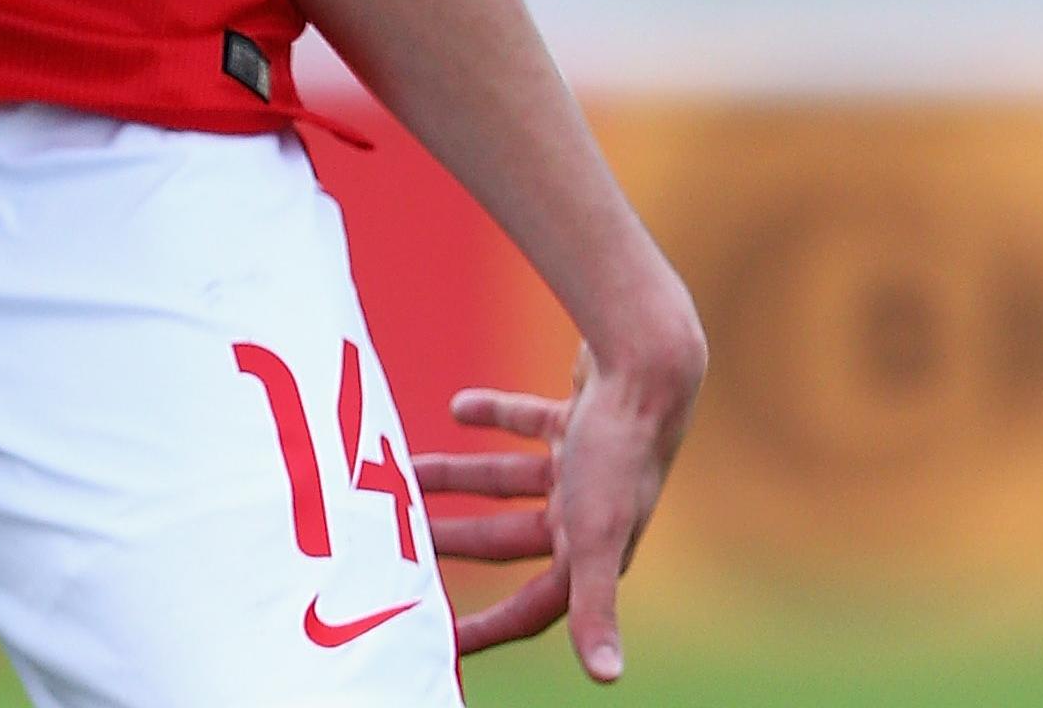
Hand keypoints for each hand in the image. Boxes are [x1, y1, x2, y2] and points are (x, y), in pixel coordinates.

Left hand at [413, 335, 703, 682]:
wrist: (648, 366)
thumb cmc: (620, 455)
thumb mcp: (598, 535)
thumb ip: (596, 608)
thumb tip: (607, 679)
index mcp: (592, 553)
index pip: (533, 607)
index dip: (488, 627)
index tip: (440, 639)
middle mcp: (590, 514)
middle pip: (504, 538)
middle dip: (452, 540)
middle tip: (393, 538)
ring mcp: (585, 465)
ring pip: (505, 480)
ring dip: (456, 476)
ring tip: (404, 469)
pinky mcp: (580, 418)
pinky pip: (527, 421)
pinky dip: (491, 414)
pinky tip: (455, 408)